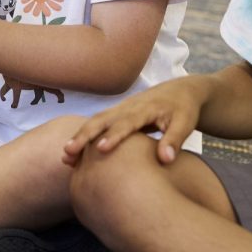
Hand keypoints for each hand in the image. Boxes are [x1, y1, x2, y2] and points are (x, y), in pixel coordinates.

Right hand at [62, 78, 203, 167]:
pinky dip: (84, 136)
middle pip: (103, 119)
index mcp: (146, 108)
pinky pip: (98, 124)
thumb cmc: (184, 110)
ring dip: (80, 136)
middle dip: (85, 135)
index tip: (101, 150)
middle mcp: (129, 106)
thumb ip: (175, 140)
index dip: (114, 135)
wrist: (181, 90)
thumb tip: (165, 160)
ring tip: (66, 156)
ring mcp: (121, 108)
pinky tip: (74, 154)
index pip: (128, 122)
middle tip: (69, 152)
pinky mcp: (118, 114)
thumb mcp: (185, 123)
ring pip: (96, 121)